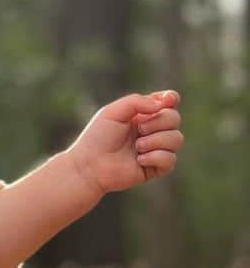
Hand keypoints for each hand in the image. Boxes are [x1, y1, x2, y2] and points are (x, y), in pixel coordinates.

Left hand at [67, 90, 182, 198]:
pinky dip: (156, 157)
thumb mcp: (113, 112)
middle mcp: (152, 130)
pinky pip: (170, 160)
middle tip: (139, 130)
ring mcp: (155, 149)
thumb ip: (137, 102)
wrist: (90, 165)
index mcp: (142, 114)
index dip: (171, 99)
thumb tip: (163, 104)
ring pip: (177, 139)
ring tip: (137, 147)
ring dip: (156, 141)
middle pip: (175, 119)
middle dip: (158, 122)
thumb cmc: (98, 137)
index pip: (168, 103)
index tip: (167, 101)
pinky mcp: (156, 168)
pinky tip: (139, 160)